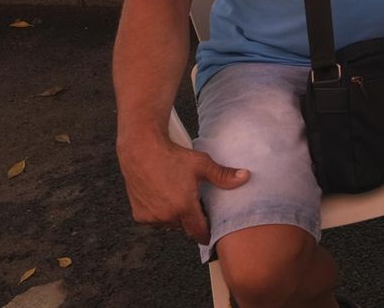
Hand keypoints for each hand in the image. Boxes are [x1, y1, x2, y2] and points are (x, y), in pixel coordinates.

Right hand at [117, 134, 248, 243]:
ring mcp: (150, 217)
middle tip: (194, 203)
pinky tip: (163, 197)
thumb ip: (223, 175)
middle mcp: (166, 216)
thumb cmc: (172, 156)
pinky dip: (160, 213)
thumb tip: (245, 177)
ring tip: (178, 197)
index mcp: (183, 207)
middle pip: (184, 227)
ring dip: (175, 217)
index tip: (211, 232)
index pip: (199, 233)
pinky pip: (154, 220)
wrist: (141, 150)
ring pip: (169, 224)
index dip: (207, 233)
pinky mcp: (138, 215)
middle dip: (191, 219)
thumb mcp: (202, 164)